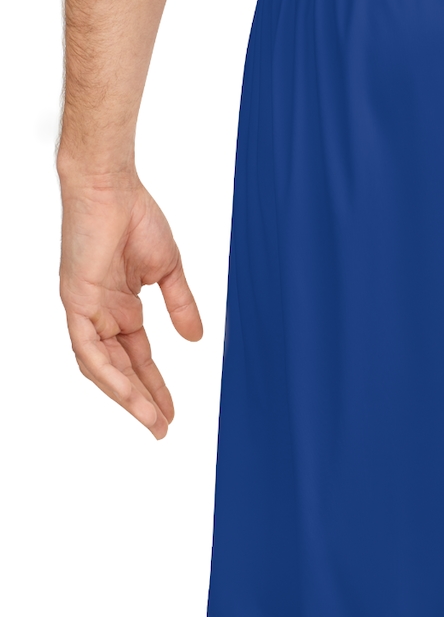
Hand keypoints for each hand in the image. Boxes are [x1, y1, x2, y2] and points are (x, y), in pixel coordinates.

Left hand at [59, 173, 202, 438]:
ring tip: (151, 421)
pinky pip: (87, 349)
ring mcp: (86, 310)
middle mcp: (100, 315)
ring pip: (102, 368)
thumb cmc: (137, 218)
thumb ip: (181, 306)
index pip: (138, 357)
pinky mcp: (76, 301)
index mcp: (121, 307)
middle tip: (162, 429)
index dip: (155, 386)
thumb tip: (195, 340)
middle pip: (121, 370)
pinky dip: (108, 374)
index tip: (173, 412)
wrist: (113, 188)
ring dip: (127, 397)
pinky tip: (127, 394)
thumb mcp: (169, 271)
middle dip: (142, 401)